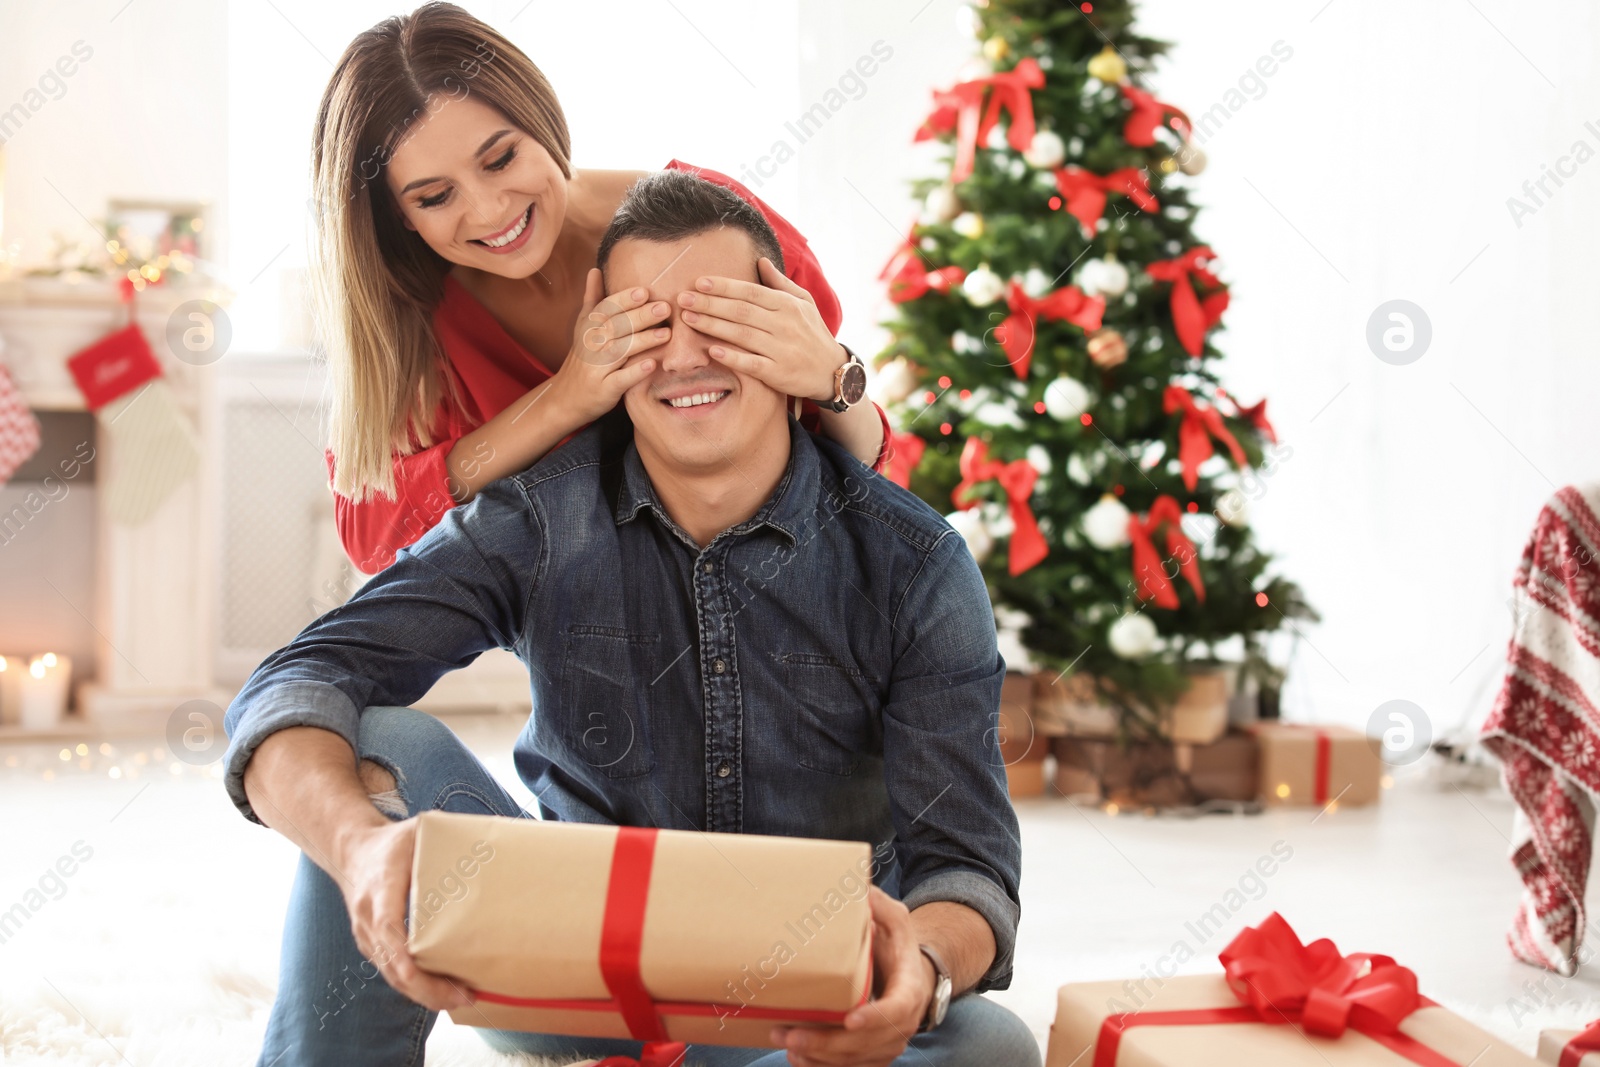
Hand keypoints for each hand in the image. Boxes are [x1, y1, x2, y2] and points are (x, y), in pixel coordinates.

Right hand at [334, 817, 474, 1011]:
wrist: (351, 851)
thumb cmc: (392, 842)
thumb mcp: (418, 832)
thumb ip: (449, 840)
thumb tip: (495, 842)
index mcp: (381, 889)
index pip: (388, 930)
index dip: (405, 957)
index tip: (424, 974)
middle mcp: (368, 917)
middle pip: (392, 965)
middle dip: (426, 987)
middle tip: (463, 996)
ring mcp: (366, 935)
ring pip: (391, 975)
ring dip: (423, 993)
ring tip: (460, 998)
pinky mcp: (371, 944)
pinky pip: (391, 972)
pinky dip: (415, 986)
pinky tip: (441, 991)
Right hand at [548, 268, 669, 424]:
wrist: (565, 398)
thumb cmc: (583, 359)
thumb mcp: (583, 328)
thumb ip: (593, 300)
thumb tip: (595, 270)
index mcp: (589, 328)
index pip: (606, 310)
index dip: (624, 300)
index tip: (645, 291)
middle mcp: (590, 345)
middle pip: (615, 327)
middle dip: (640, 317)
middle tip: (664, 308)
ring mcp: (596, 368)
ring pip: (619, 351)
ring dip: (642, 341)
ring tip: (666, 334)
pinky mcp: (603, 390)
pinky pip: (620, 380)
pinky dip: (635, 372)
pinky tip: (651, 364)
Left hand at [677, 256, 846, 403]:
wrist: (833, 371)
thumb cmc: (813, 333)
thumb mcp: (804, 303)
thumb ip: (780, 283)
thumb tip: (760, 261)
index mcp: (788, 305)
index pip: (750, 291)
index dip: (724, 287)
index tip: (699, 282)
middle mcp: (785, 325)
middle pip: (741, 311)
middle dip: (709, 304)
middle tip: (683, 299)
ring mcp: (782, 350)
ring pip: (742, 335)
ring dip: (713, 326)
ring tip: (689, 319)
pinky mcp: (779, 373)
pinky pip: (751, 364)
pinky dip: (732, 357)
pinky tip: (712, 351)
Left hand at [769, 887, 932, 1066]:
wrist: (911, 975)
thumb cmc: (896, 945)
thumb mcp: (895, 919)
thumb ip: (878, 905)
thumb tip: (857, 886)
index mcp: (910, 988)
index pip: (897, 1009)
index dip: (875, 1018)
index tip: (850, 1019)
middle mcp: (902, 1023)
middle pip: (868, 1043)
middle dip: (829, 1044)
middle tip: (792, 1035)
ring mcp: (888, 1043)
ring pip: (855, 1060)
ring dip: (819, 1058)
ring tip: (785, 1042)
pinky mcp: (873, 1054)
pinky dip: (822, 1066)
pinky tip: (797, 1056)